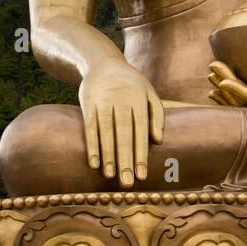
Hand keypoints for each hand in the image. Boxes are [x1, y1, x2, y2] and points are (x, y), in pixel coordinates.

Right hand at [78, 60, 164, 187]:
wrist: (102, 62)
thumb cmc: (131, 83)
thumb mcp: (149, 92)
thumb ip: (157, 115)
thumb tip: (158, 142)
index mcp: (139, 100)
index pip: (141, 131)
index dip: (141, 154)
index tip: (142, 176)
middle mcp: (121, 101)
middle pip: (124, 135)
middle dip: (125, 160)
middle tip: (127, 183)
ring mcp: (103, 102)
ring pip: (106, 133)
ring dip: (108, 156)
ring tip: (111, 176)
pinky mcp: (88, 104)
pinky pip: (90, 128)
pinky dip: (92, 146)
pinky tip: (94, 163)